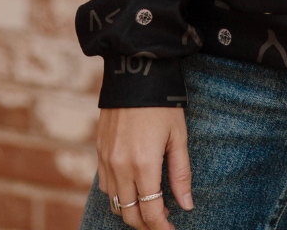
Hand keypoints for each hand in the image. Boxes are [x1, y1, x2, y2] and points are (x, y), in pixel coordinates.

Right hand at [97, 106, 192, 227]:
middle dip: (146, 223)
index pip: (150, 211)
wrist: (134, 73)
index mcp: (143, 164)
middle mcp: (120, 166)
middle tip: (163, 218)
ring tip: (150, 202)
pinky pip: (105, 186)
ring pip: (115, 203)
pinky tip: (133, 186)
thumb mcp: (178, 136)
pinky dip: (118, 194)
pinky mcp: (99, 152)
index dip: (161, 227)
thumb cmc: (162, 104)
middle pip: (130, 213)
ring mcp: (106, 160)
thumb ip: (181, 174)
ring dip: (131, 210)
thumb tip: (186, 206)